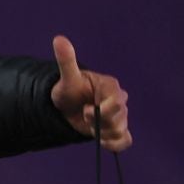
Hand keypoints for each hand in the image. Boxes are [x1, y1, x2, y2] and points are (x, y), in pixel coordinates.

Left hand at [50, 35, 130, 150]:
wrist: (65, 107)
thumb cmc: (68, 90)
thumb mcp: (66, 78)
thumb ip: (66, 61)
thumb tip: (59, 39)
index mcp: (110, 87)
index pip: (117, 101)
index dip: (101, 110)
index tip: (85, 110)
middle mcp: (118, 101)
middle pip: (120, 118)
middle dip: (100, 122)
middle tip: (84, 116)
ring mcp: (119, 116)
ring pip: (121, 131)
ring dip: (104, 134)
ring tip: (90, 129)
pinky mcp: (116, 129)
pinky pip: (125, 141)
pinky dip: (116, 144)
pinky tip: (102, 142)